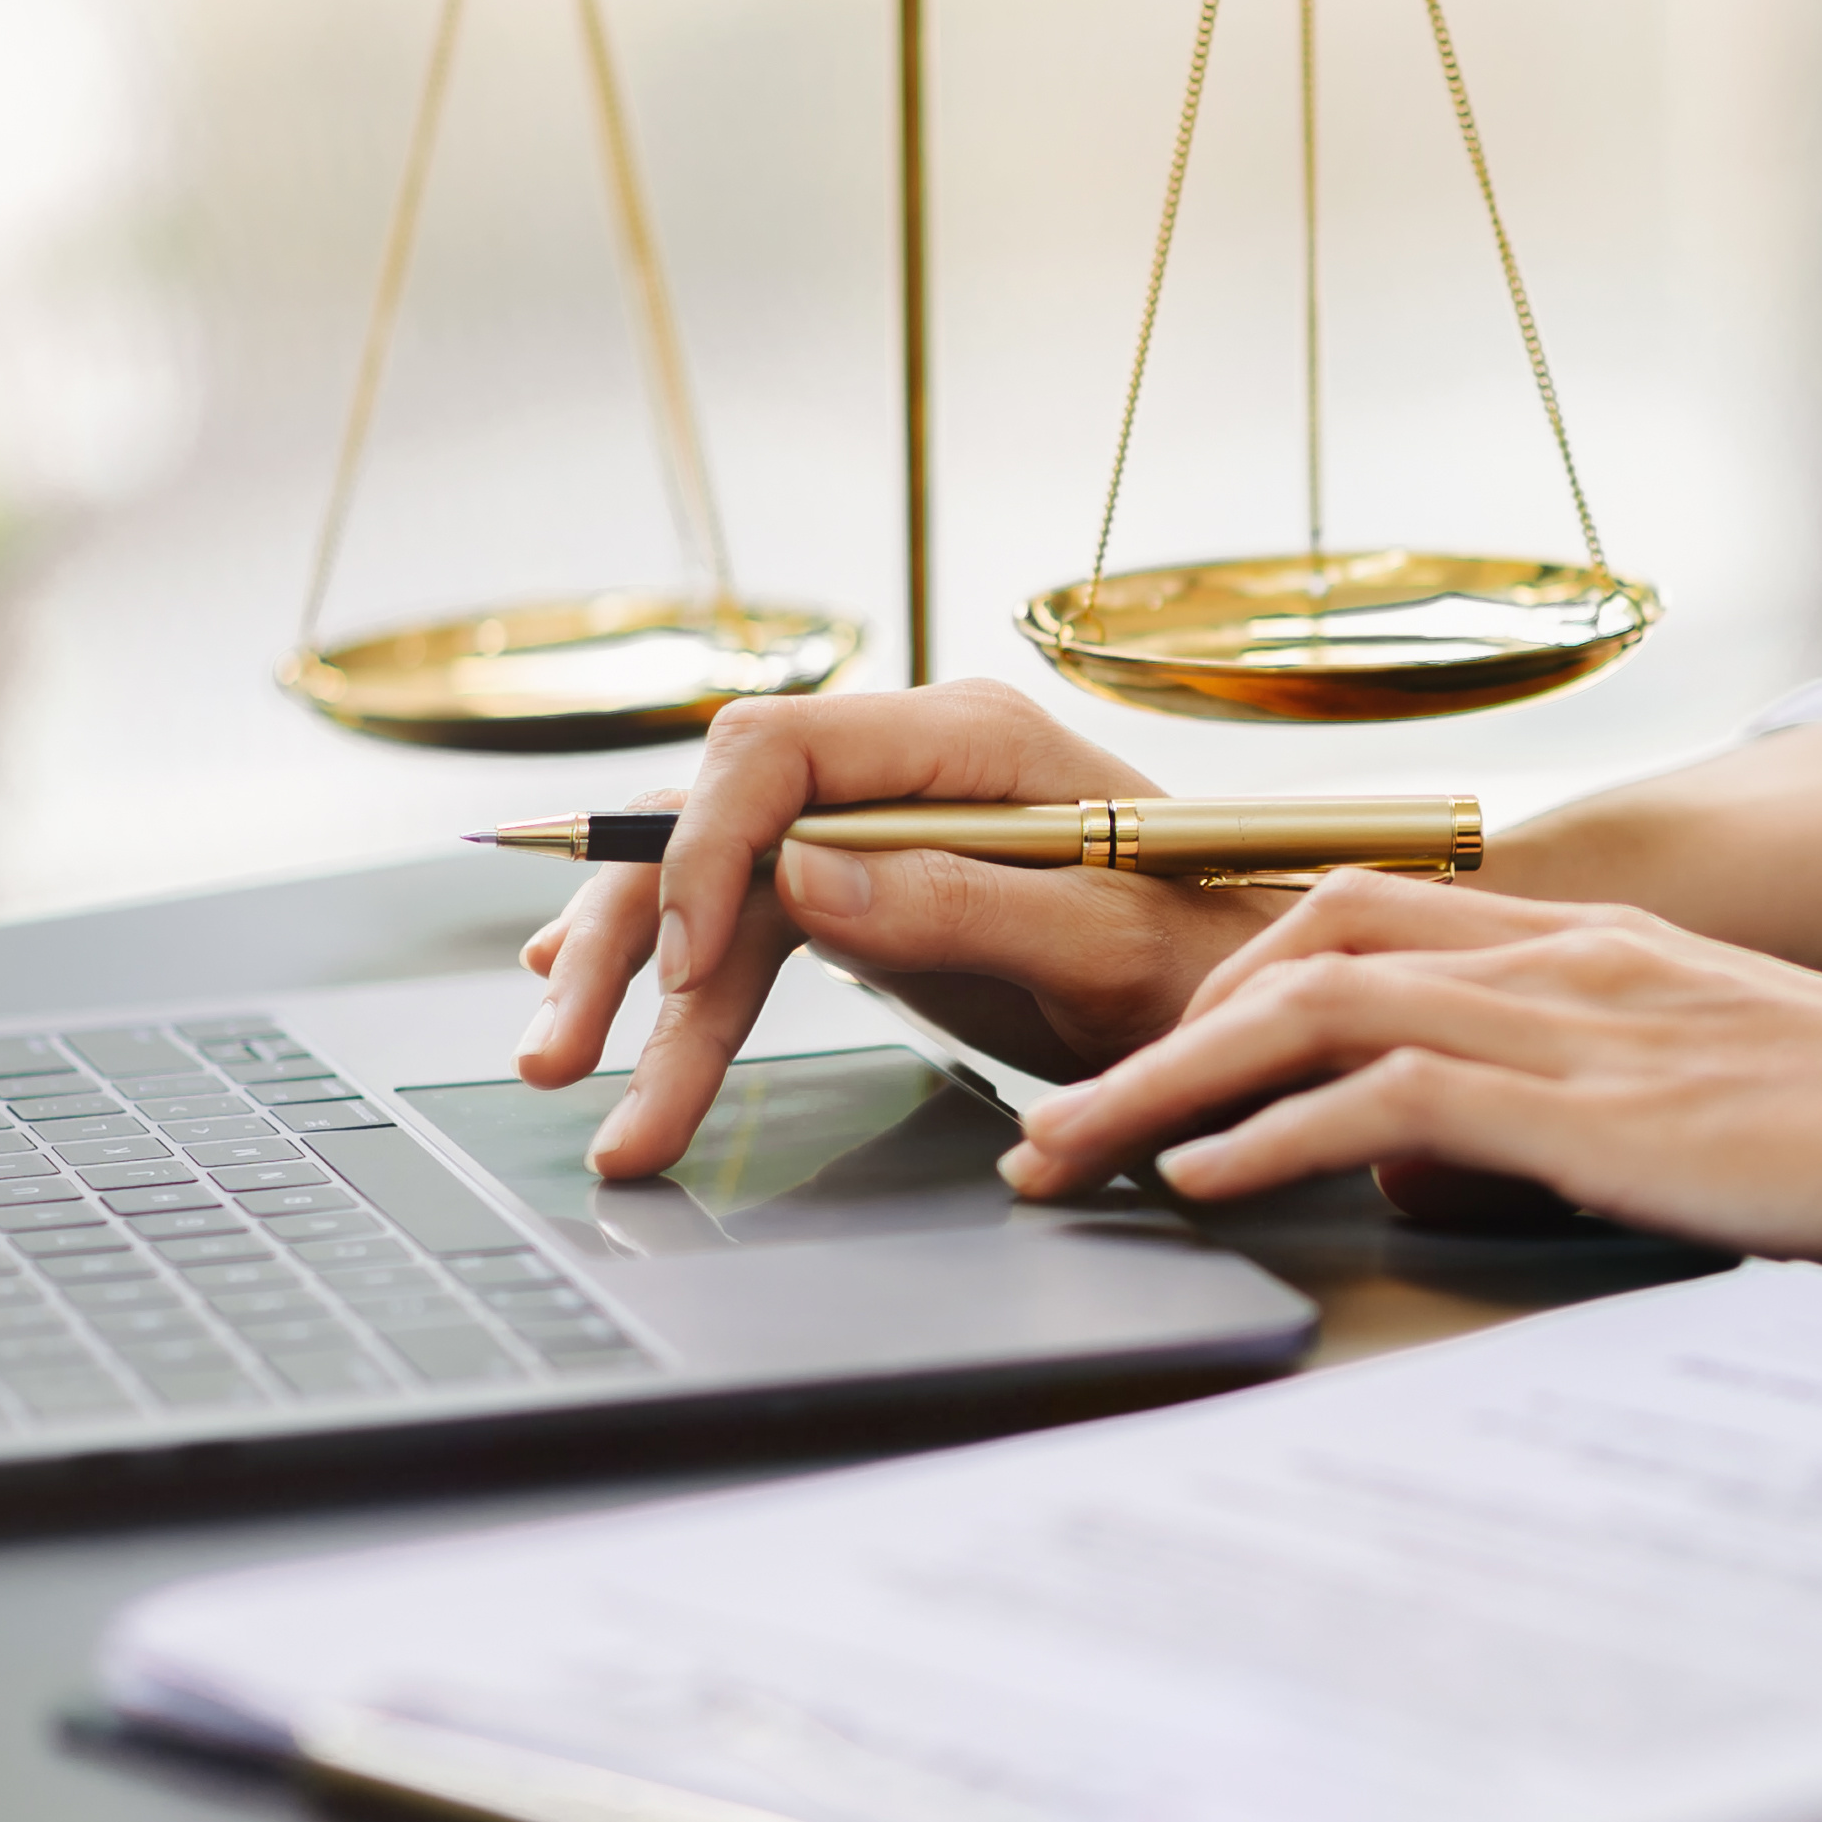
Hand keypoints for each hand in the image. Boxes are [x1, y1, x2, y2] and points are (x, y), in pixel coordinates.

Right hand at [517, 681, 1282, 1176]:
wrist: (1255, 1002)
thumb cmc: (1208, 966)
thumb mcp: (1104, 947)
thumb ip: (960, 905)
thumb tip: (801, 875)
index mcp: (970, 742)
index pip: (780, 749)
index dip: (708, 850)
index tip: (687, 968)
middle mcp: (909, 765)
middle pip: (718, 821)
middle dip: (633, 938)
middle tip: (565, 1055)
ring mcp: (884, 824)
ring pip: (717, 884)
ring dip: (637, 985)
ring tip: (567, 1079)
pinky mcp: (873, 888)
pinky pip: (745, 919)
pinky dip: (674, 975)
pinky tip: (603, 1003)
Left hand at [997, 873, 1821, 1265]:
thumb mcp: (1702, 1096)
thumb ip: (1568, 1102)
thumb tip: (1435, 1164)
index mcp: (1593, 941)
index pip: (1362, 909)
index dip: (1230, 978)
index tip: (1149, 1061)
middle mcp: (1567, 952)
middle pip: (1299, 938)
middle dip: (1157, 1028)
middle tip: (1055, 1123)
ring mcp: (1580, 1018)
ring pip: (1308, 1007)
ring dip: (1167, 1088)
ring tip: (1075, 1163)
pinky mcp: (1599, 1105)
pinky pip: (1384, 1097)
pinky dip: (1272, 1136)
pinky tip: (1205, 1186)